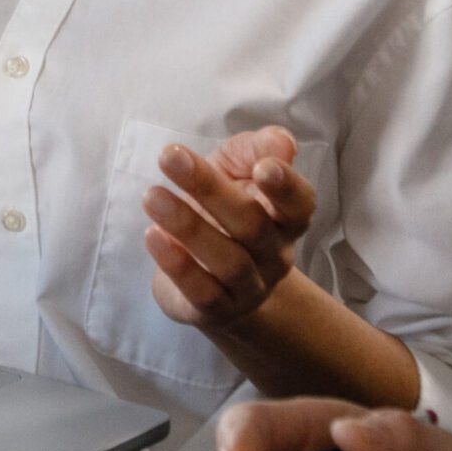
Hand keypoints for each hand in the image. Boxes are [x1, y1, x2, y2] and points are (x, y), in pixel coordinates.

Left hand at [143, 127, 316, 331]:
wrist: (215, 280)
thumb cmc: (226, 210)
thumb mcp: (237, 169)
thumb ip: (256, 149)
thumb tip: (282, 142)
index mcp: (286, 218)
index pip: (299, 204)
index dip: (286, 186)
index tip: (262, 166)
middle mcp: (274, 255)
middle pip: (252, 225)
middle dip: (211, 189)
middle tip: (170, 156)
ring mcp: (248, 286)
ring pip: (227, 261)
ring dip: (187, 226)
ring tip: (152, 196)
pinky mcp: (215, 308)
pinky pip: (202, 291)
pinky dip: (178, 266)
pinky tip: (153, 236)